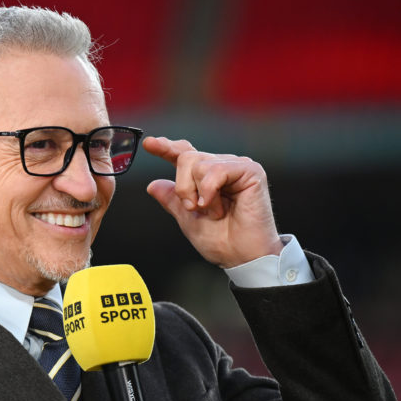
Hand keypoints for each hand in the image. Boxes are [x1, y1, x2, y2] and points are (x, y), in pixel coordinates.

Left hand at [143, 136, 282, 267]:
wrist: (241, 256)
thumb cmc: (221, 240)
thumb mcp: (187, 219)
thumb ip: (172, 200)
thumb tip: (153, 185)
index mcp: (206, 178)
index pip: (184, 154)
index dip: (166, 148)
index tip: (149, 144)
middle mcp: (222, 168)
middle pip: (186, 158)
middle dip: (182, 187)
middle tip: (193, 208)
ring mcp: (237, 167)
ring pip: (198, 163)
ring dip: (197, 193)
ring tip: (212, 211)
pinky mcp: (250, 171)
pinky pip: (216, 170)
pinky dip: (209, 191)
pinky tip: (217, 207)